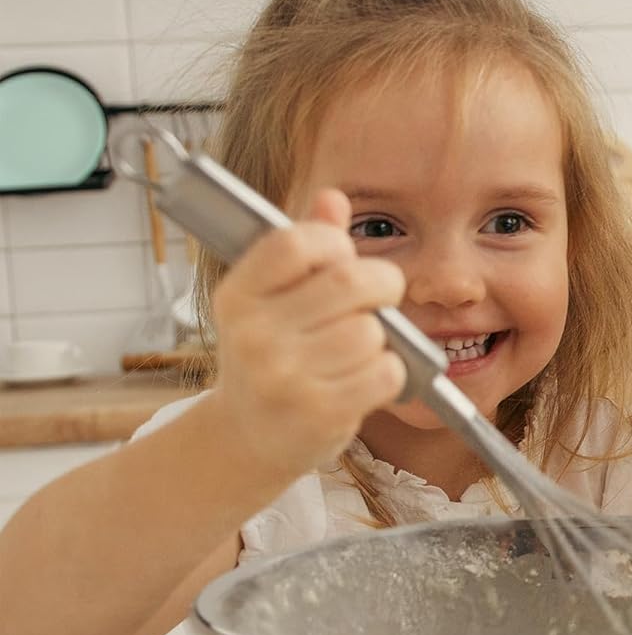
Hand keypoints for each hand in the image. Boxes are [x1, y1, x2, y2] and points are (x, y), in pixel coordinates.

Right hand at [212, 189, 407, 479]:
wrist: (250, 436)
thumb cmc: (269, 356)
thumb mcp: (270, 300)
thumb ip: (305, 248)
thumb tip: (333, 199)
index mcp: (238, 295)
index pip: (295, 241)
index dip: (334, 243)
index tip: (342, 259)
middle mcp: (254, 335)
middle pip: (351, 281)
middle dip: (381, 284)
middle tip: (379, 298)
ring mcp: (284, 377)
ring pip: (371, 330)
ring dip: (379, 338)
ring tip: (357, 350)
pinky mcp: (318, 413)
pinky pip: (385, 372)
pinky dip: (389, 372)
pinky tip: (365, 378)